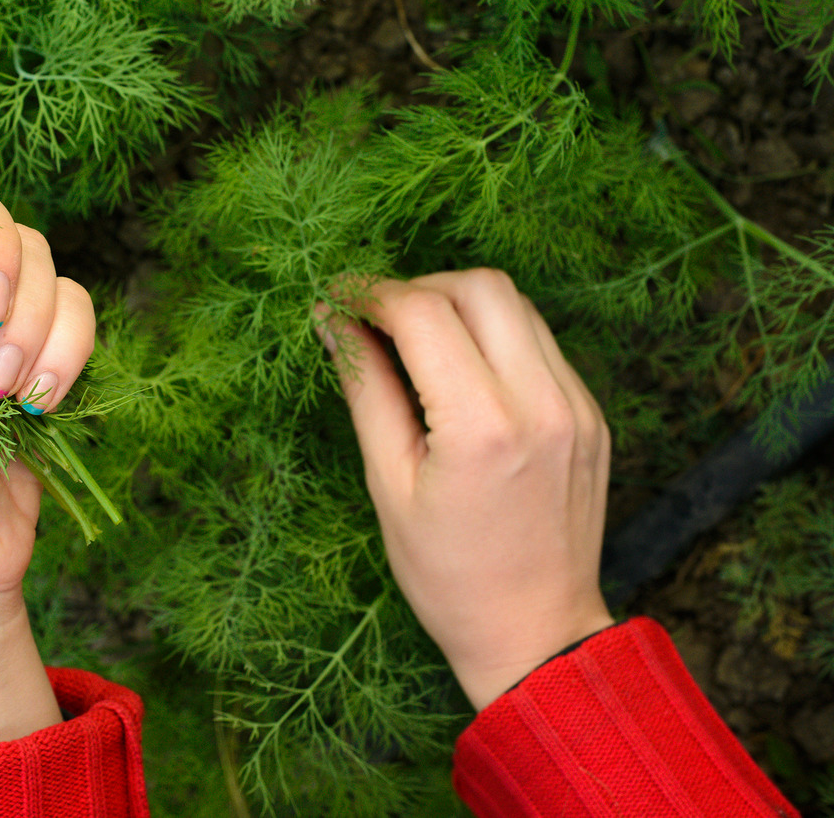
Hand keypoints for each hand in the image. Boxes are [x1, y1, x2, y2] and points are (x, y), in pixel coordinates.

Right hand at [321, 269, 614, 710]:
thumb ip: (365, 390)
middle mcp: (541, 404)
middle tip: (375, 319)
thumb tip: (330, 323)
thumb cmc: (448, 575)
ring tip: (414, 342)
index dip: (369, 295)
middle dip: (418, 288)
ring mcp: (576, 407)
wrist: (537, 632)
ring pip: (517, 306)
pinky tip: (460, 373)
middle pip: (480, 287)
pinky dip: (493, 337)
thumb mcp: (389, 483)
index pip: (423, 313)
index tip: (335, 301)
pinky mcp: (591, 415)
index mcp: (483, 427)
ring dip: (459, 306)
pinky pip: (540, 344)